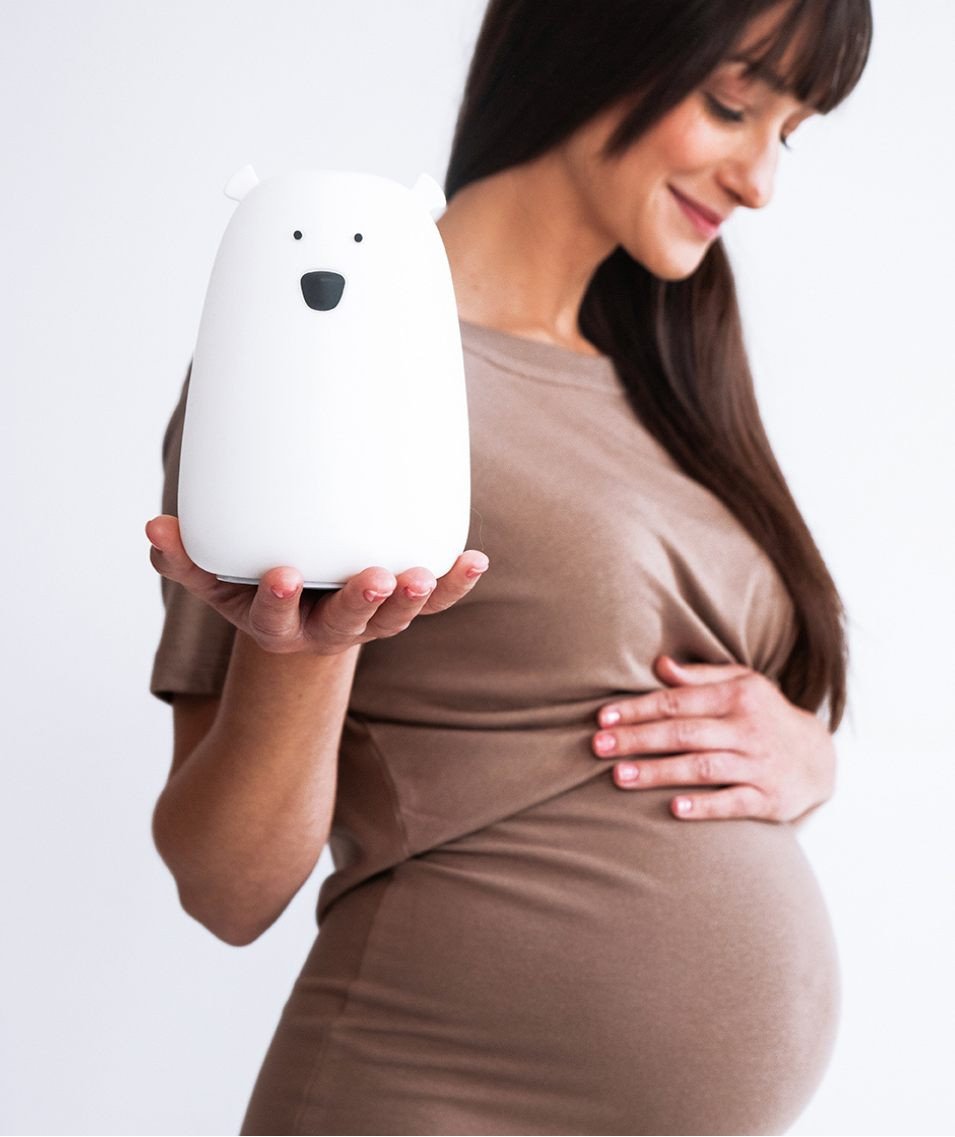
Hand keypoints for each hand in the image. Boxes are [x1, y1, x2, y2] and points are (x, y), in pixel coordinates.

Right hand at [145, 514, 488, 655]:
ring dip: (416, 598)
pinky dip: (454, 584)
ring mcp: (368, 622)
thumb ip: (184, 557)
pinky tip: (474, 560)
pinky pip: (434, 603)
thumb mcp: (216, 579)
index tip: (285, 574)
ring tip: (427, 574)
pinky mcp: (401, 607)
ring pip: (395, 618)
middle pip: (346, 625)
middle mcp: (324, 630)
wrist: (304, 616)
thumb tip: (152, 527)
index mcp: (277, 623)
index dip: (279, 600)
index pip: (274, 617)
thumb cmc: (257, 584)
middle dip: (361, 602)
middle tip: (378, 580)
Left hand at [591, 655, 835, 822]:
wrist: (818, 758)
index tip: (603, 719)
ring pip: (703, 767)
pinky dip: (705, 806)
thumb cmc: (764, 715)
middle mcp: (748, 728)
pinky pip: (733, 802)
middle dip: (638, 739)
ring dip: (659, 772)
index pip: (677, 701)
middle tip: (599, 747)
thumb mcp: (741, 684)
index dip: (638, 710)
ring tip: (620, 776)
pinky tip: (675, 808)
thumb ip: (699, 676)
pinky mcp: (768, 799)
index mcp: (737, 696)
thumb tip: (659, 665)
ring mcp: (759, 765)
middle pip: (684, 733)